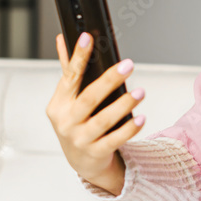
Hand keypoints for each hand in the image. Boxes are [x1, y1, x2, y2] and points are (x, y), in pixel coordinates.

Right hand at [45, 31, 145, 185]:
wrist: (82, 162)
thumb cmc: (76, 124)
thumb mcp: (68, 100)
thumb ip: (68, 71)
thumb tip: (62, 39)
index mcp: (58, 104)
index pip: (69, 77)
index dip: (78, 57)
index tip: (88, 38)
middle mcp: (66, 122)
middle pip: (89, 98)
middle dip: (109, 80)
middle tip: (128, 64)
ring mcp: (80, 139)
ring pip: (103, 120)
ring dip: (123, 104)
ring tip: (140, 92)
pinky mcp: (96, 153)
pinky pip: (115, 140)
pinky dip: (129, 128)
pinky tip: (141, 117)